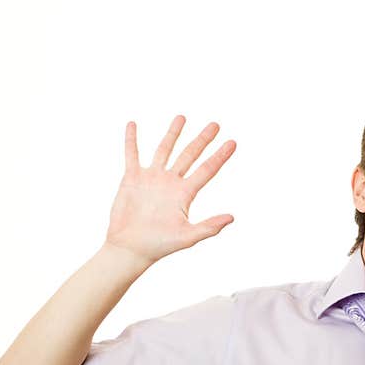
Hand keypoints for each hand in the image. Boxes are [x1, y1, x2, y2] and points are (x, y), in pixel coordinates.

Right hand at [104, 115, 236, 263]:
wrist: (131, 247)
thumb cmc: (159, 245)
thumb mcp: (188, 237)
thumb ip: (209, 226)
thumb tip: (232, 217)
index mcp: (185, 194)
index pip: (207, 170)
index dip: (220, 156)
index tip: (233, 142)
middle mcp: (171, 182)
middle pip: (190, 155)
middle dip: (202, 140)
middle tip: (215, 124)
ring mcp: (152, 178)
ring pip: (164, 149)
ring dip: (173, 134)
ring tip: (182, 117)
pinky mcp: (132, 178)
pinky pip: (132, 154)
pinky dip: (132, 140)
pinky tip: (133, 124)